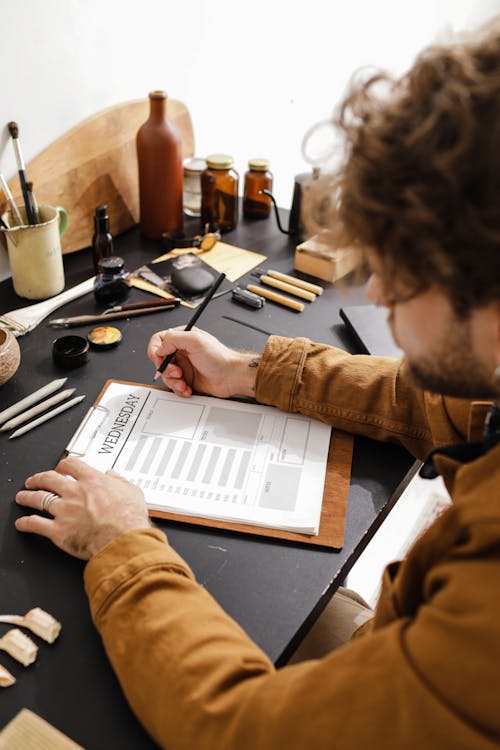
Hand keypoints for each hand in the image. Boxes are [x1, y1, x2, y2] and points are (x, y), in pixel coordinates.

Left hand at [15, 457, 150, 559]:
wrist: (123, 541)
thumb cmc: (129, 519)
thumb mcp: (133, 492)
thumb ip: (120, 481)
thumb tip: (114, 476)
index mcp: (92, 481)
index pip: (71, 465)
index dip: (63, 465)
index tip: (60, 468)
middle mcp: (74, 493)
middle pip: (49, 479)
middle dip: (38, 478)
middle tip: (34, 480)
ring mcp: (64, 511)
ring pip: (38, 499)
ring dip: (27, 497)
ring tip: (23, 497)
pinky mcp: (58, 530)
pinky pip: (35, 524)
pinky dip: (26, 523)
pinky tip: (22, 523)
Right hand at [147, 326, 258, 397]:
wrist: (231, 377)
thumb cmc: (220, 358)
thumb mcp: (195, 341)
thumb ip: (174, 339)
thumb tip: (160, 348)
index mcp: (182, 338)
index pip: (158, 341)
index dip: (156, 350)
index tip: (161, 359)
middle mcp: (181, 351)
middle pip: (159, 360)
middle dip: (166, 369)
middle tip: (178, 372)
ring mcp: (183, 366)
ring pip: (165, 375)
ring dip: (173, 382)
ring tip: (184, 382)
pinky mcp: (186, 380)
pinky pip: (174, 386)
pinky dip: (179, 389)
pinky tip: (188, 388)